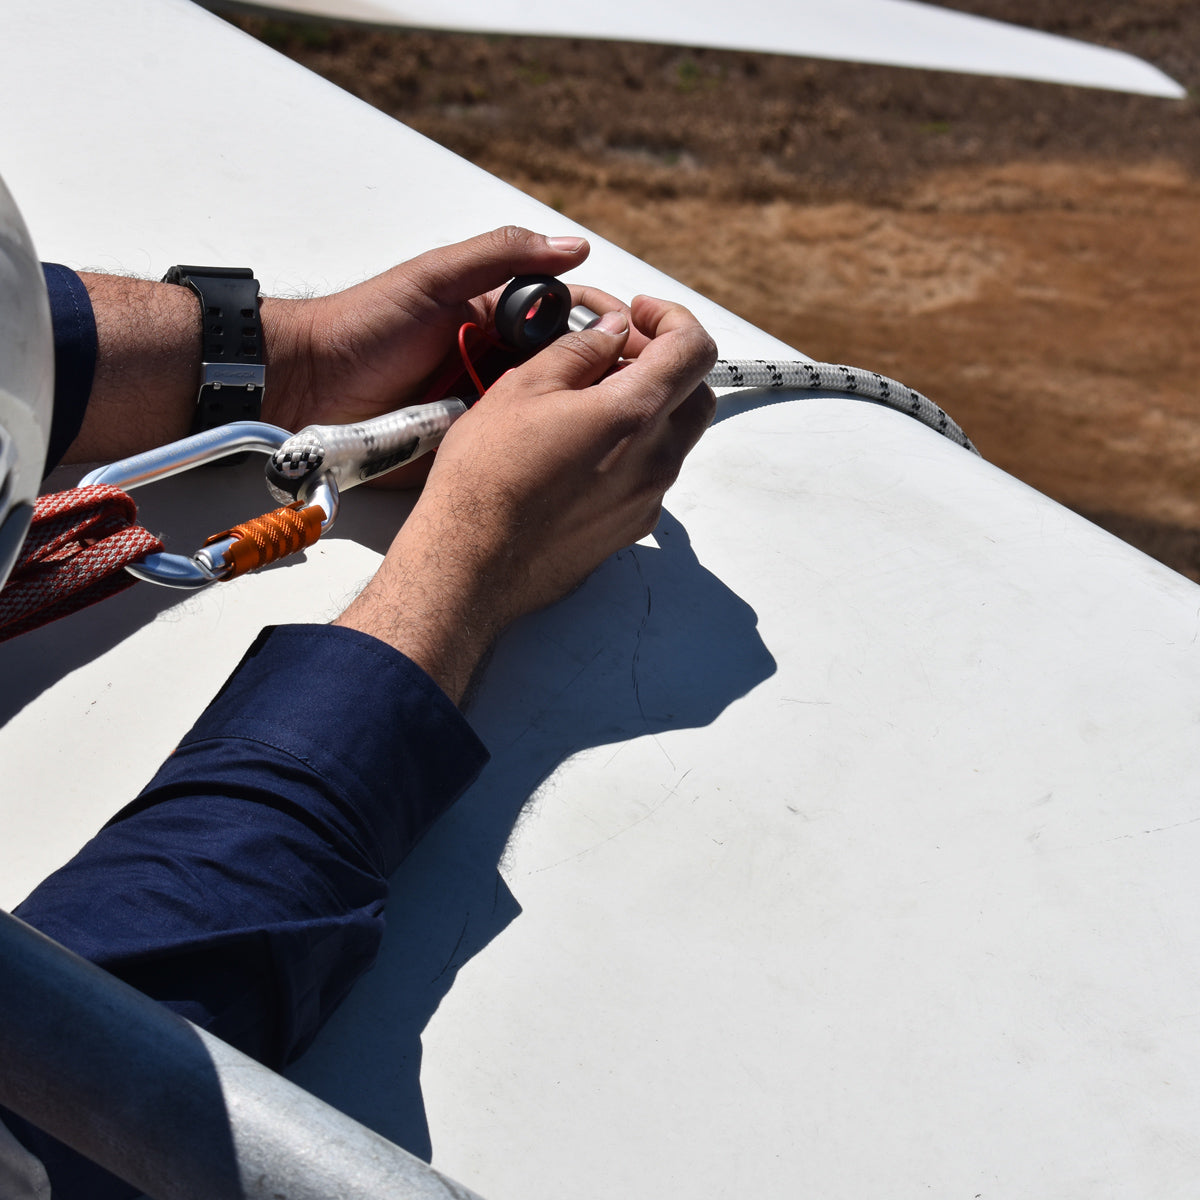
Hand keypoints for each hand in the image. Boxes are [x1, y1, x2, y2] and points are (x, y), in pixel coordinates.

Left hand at [64, 228, 590, 464]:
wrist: (305, 385)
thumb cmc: (362, 325)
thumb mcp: (436, 280)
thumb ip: (500, 257)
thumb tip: (573, 246)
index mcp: (494, 320)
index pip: (564, 326)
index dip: (601, 334)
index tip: (637, 344)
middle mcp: (493, 366)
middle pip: (560, 375)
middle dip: (595, 384)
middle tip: (635, 395)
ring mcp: (479, 410)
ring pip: (539, 417)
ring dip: (568, 422)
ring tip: (612, 428)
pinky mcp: (461, 449)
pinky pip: (502, 452)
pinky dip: (526, 453)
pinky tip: (564, 457)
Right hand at [335, 294, 717, 702]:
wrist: (472, 562)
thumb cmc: (488, 476)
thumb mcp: (523, 388)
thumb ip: (580, 352)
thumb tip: (610, 332)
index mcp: (634, 415)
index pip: (695, 348)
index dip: (672, 317)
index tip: (639, 314)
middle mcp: (656, 460)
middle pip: (695, 392)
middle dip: (664, 361)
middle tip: (613, 352)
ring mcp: (648, 498)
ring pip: (674, 435)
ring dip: (648, 405)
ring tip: (590, 398)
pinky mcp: (631, 527)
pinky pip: (650, 474)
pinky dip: (633, 447)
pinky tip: (583, 446)